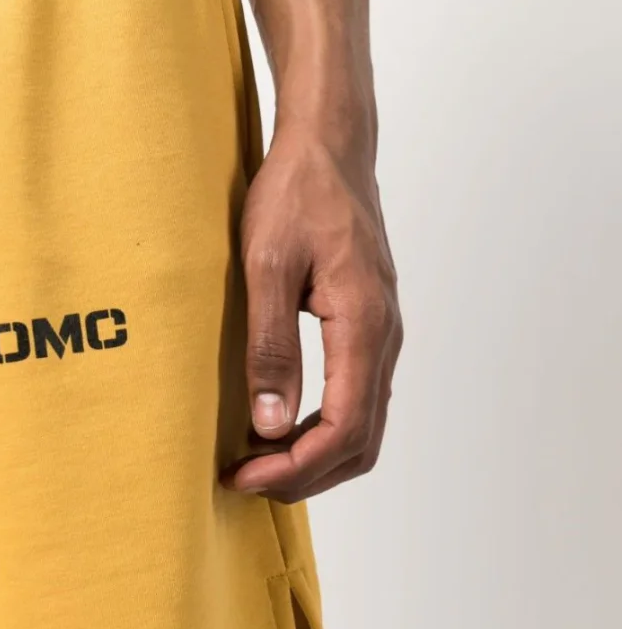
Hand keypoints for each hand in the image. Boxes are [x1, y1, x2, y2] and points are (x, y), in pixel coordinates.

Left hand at [221, 120, 401, 501]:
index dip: (295, 467)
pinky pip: (358, 397)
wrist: (330, 148)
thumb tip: (271, 422)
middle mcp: (383, 336)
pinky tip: (283, 422)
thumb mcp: (265, 266)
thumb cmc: (296, 194)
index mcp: (363, 324)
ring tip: (259, 461)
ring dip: (315, 455)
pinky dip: (324, 427)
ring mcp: (382, 332)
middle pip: (360, 441)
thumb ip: (271, 346)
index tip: (244, 475)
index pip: (343, 428)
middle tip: (246, 480)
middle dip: (305, 473)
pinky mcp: (370, 326)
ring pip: (364, 425)